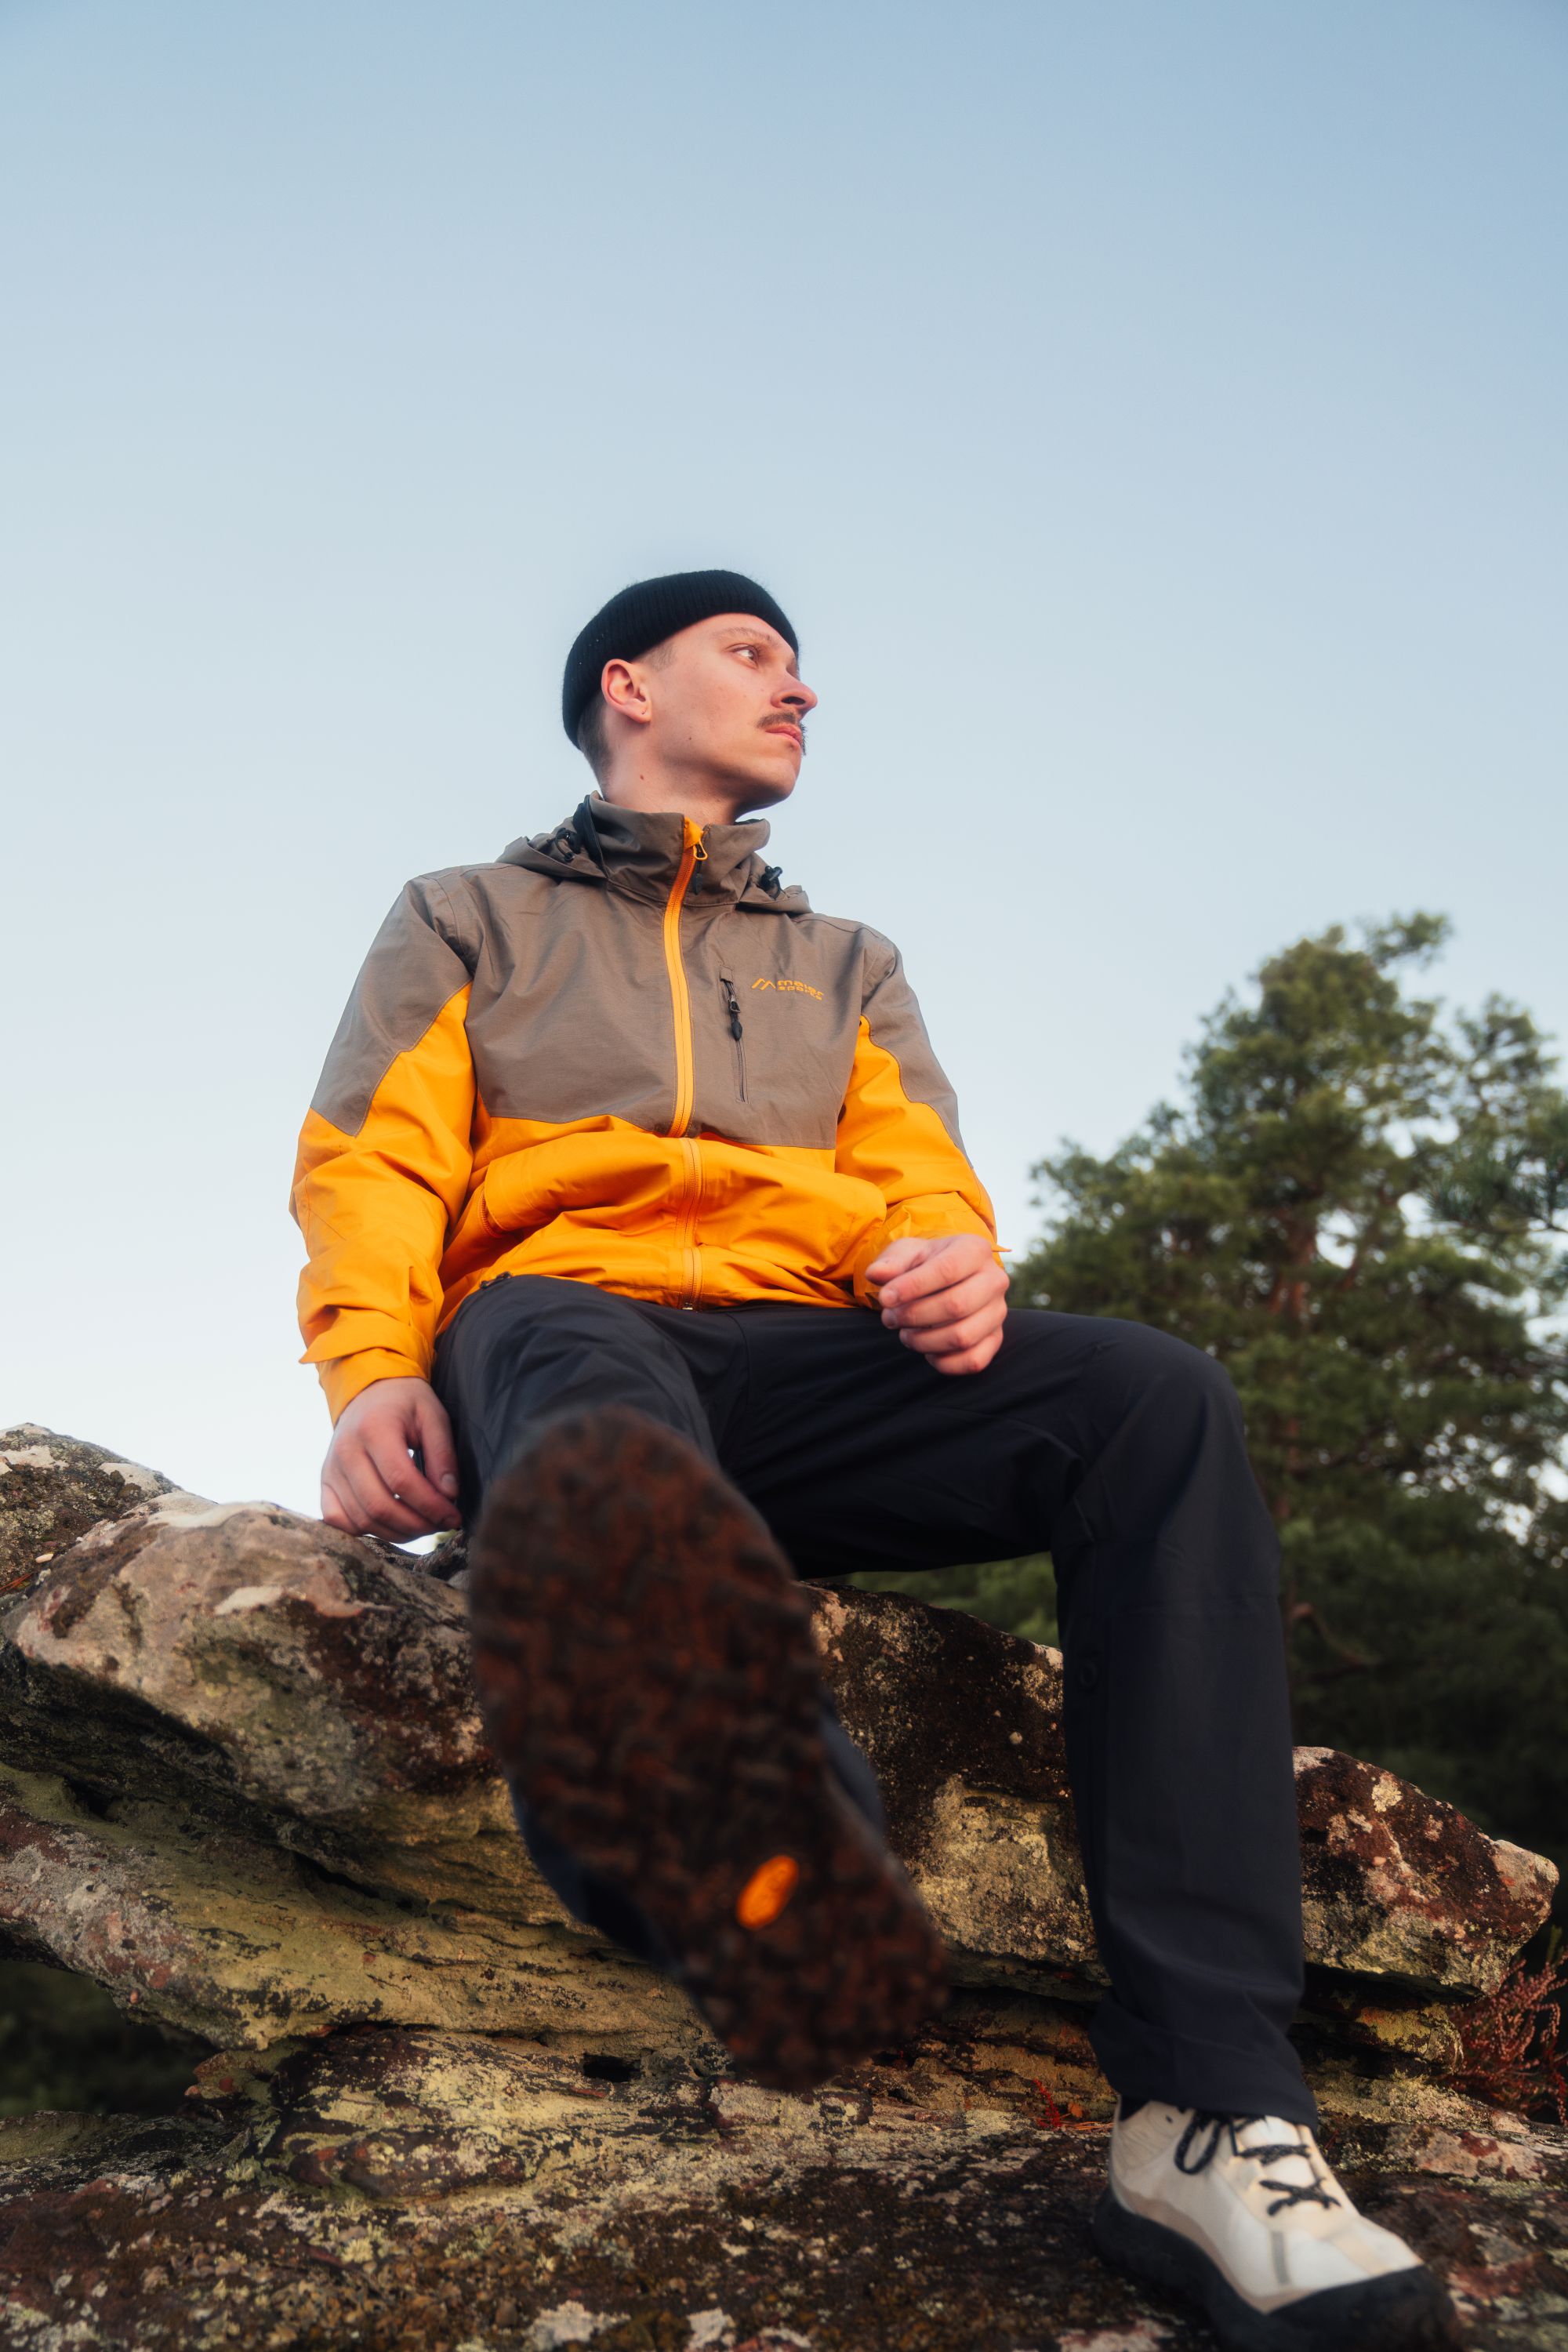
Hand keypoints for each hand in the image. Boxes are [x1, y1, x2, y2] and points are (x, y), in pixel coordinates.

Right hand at [320, 1378, 462, 1540]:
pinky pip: (338, 1520)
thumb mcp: (433, 1417)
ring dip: (396, 1532)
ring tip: (422, 1526)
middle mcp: (346, 1450)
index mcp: (374, 1428)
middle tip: (441, 1525)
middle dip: (416, 1524)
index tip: (453, 1516)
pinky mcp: (325, 1481)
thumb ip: (443, 1455)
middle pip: (379, 1505)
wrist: (369, 1392)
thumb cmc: (405, 1404)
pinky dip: (365, 1531)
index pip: (401, 1480)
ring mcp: (331, 1468)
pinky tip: (391, 1525)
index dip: (430, 1505)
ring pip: (361, 1519)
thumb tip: (448, 1496)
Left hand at [868, 1232, 1008, 1375]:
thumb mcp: (905, 1253)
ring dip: (924, 1341)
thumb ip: (890, 1262)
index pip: (946, 1270)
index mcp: (975, 1249)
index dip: (912, 1287)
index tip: (884, 1298)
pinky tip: (927, 1351)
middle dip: (915, 1316)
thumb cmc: (924, 1263)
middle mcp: (995, 1279)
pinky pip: (974, 1361)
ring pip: (964, 1336)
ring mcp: (998, 1311)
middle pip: (956, 1305)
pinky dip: (944, 1363)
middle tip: (890, 1318)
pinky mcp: (996, 1338)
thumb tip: (876, 1274)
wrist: (947, 1276)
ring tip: (905, 1334)